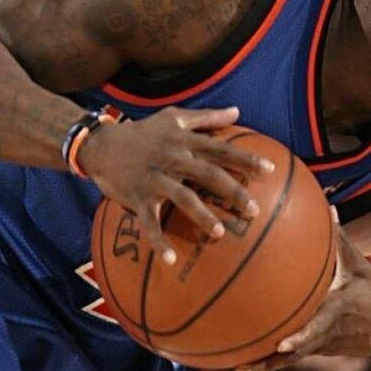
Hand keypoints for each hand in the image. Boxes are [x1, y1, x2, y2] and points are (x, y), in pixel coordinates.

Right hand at [83, 106, 274, 261]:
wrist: (100, 144)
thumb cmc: (142, 132)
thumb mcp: (172, 117)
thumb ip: (206, 117)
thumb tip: (237, 111)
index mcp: (183, 141)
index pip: (220, 148)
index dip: (245, 158)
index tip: (269, 170)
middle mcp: (171, 158)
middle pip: (208, 174)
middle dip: (233, 191)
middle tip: (254, 209)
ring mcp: (154, 178)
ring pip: (182, 197)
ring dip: (202, 215)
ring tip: (219, 233)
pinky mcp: (136, 197)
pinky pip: (149, 222)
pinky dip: (158, 241)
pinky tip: (171, 260)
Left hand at [235, 229, 370, 370]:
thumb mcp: (358, 263)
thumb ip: (339, 238)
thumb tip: (327, 206)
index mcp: (336, 311)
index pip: (317, 328)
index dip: (300, 338)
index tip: (282, 345)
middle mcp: (329, 334)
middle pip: (296, 353)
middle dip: (270, 363)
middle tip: (243, 370)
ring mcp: (326, 347)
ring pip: (294, 359)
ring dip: (267, 366)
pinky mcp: (325, 352)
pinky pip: (298, 356)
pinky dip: (276, 361)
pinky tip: (251, 362)